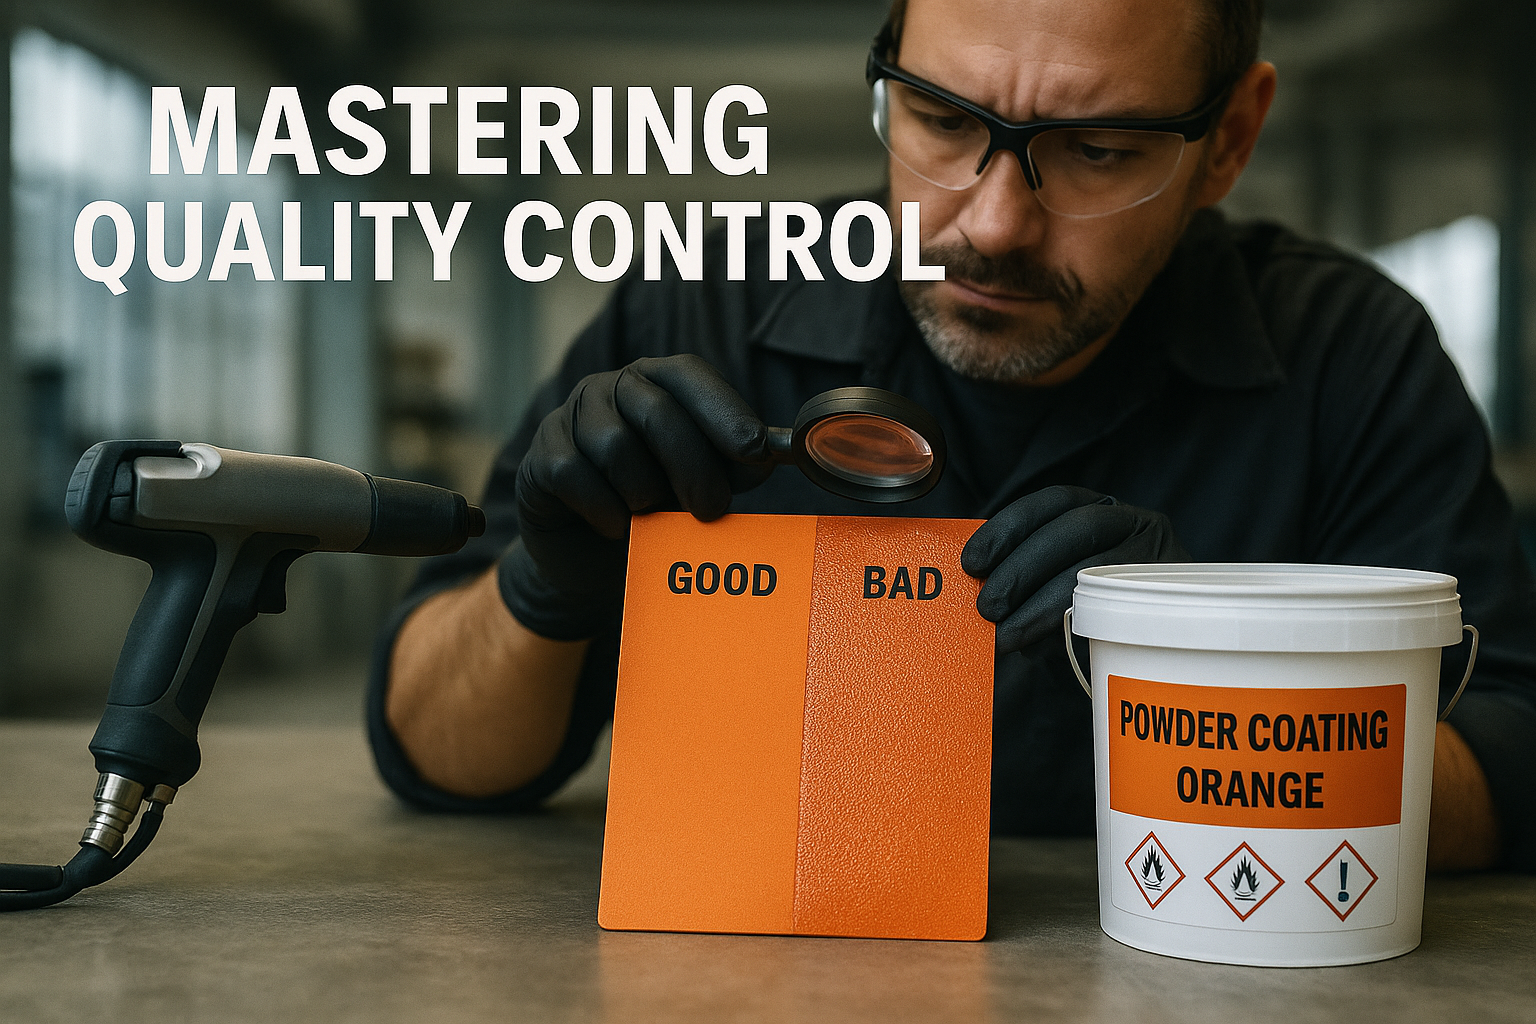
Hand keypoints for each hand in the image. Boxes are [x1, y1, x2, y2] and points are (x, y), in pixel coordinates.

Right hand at [499, 355, 773, 638]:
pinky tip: (614, 527)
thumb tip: (766, 457)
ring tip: (650, 516)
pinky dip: (604, 510)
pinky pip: (574, 476)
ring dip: (643, 493)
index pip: (689, 375)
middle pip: (657, 412)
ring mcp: (569, 419)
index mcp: (657, 384)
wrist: (592, 560)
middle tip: (712, 510)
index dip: (724, 409)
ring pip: (615, 446)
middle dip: (693, 466)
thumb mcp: (701, 487)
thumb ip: (732, 468)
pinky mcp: (538, 458)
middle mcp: (610, 389)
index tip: (754, 450)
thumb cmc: (656, 511)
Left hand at [962, 485, 1188, 652]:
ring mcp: (1156, 557)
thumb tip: (981, 596)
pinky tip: (1044, 646)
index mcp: (1101, 509)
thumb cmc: (1092, 611)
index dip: (1009, 526)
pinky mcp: (1169, 597)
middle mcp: (1133, 523)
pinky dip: (1073, 627)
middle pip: (1076, 530)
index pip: (1055, 501)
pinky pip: (1117, 609)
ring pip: (1095, 570)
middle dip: (1022, 567)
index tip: (972, 561)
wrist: (1159, 643)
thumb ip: (1028, 579)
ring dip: (1041, 605)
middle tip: (986, 606)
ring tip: (1007, 634)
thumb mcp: (1059, 581)